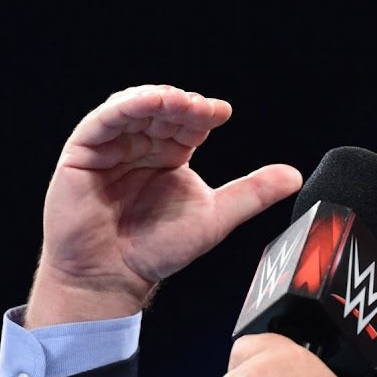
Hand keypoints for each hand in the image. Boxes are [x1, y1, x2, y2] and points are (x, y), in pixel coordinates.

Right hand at [26, 85, 302, 327]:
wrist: (114, 277)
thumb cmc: (158, 250)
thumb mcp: (215, 217)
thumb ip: (252, 193)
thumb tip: (294, 175)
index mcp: (169, 155)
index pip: (188, 123)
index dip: (203, 113)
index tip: (222, 112)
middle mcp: (140, 146)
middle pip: (161, 110)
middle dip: (183, 104)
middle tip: (203, 109)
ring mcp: (110, 147)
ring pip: (132, 108)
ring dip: (156, 100)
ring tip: (179, 102)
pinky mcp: (82, 154)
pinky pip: (101, 122)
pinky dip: (124, 108)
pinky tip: (147, 103)